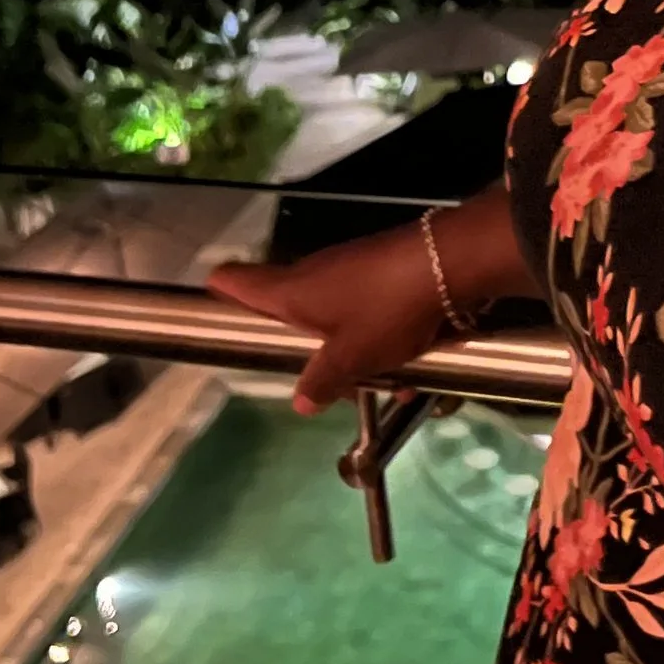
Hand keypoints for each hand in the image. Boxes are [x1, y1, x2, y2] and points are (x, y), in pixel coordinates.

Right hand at [206, 225, 447, 415]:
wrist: (449, 262)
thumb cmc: (385, 309)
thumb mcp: (352, 357)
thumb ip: (323, 380)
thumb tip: (299, 401)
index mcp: (290, 291)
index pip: (235, 281)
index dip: (219, 293)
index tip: (214, 310)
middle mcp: (312, 273)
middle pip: (288, 308)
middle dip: (307, 350)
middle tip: (331, 386)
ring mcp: (349, 268)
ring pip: (336, 316)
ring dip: (356, 352)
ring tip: (390, 382)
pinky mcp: (382, 268)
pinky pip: (370, 310)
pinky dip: (383, 337)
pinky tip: (413, 364)